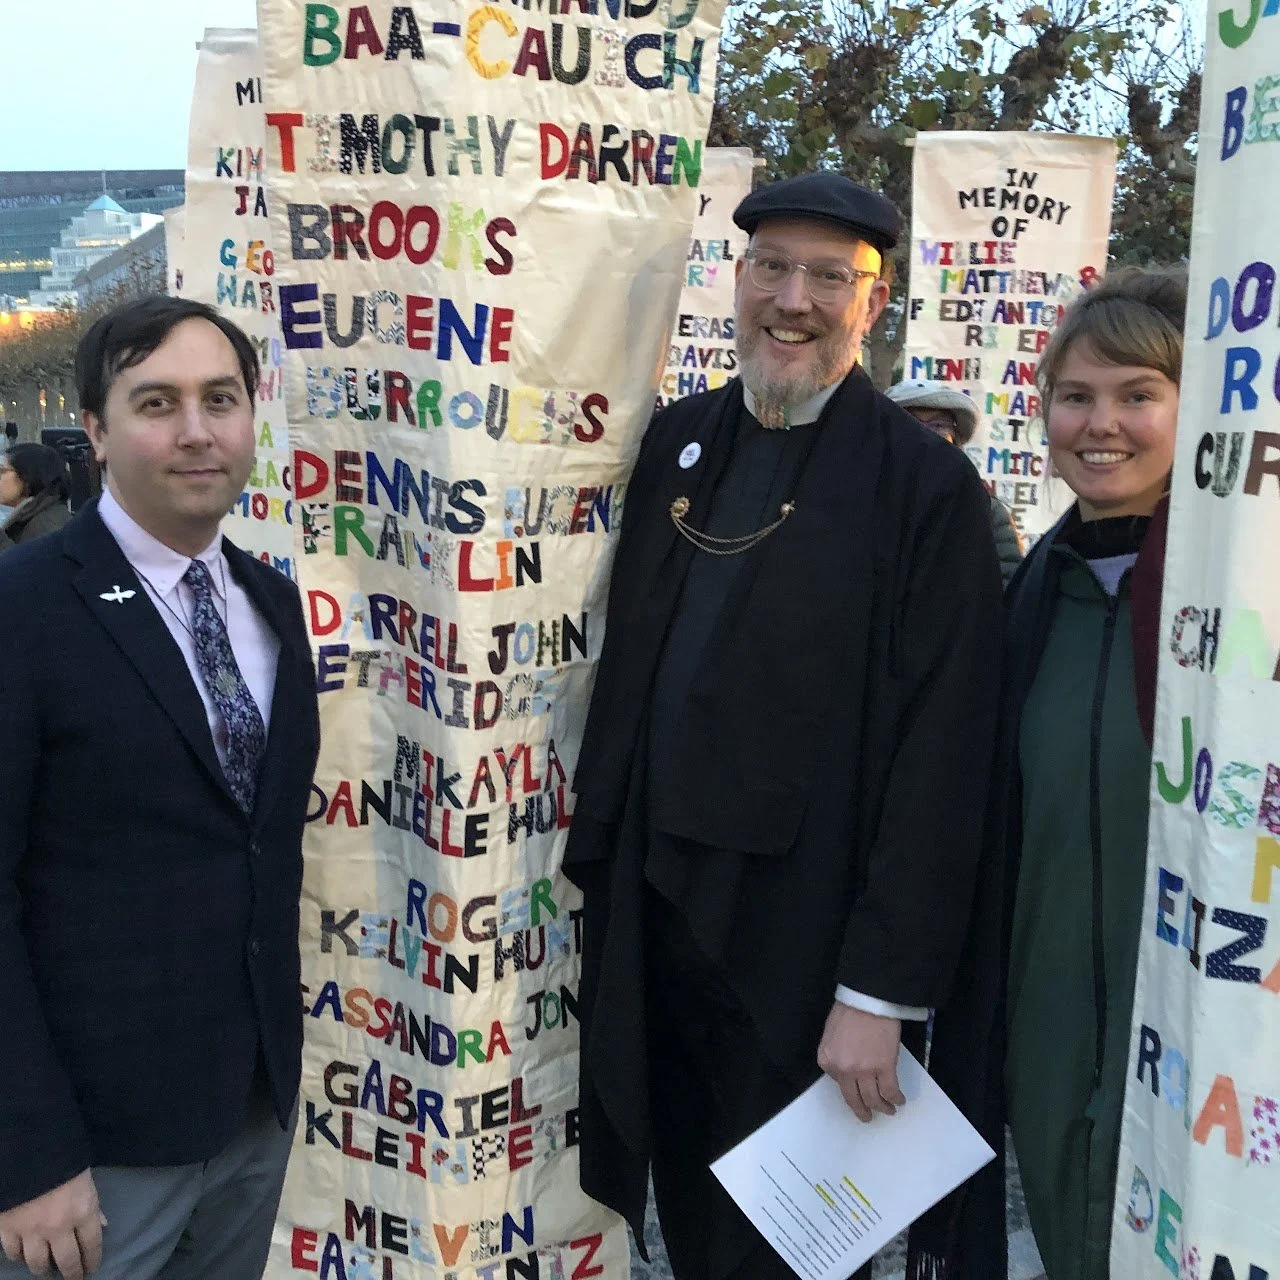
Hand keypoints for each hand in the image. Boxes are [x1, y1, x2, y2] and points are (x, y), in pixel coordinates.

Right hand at [0, 1170, 102, 1279]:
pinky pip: (13, 1253)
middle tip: (74, 1277)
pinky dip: (18, 1257)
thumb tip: (101, 1224)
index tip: (92, 1268)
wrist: (28, 1152)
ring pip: (38, 1263)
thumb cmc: (64, 1160)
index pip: (91, 1245)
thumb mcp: (86, 1179)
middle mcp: (58, 1227)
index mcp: (82, 1212)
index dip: (93, 1260)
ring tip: (48, 1268)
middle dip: (72, 1273)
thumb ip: (92, 1204)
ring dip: (44, 1268)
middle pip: (67, 1261)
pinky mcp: (8, 1230)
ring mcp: (31, 1231)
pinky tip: (23, 1256)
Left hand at [817, 1003, 905, 1123]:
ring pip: (873, 1099)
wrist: (868, 999)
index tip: (856, 1088)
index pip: (836, 1082)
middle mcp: (843, 1070)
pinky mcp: (885, 1067)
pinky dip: (895, 1099)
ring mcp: (864, 1071)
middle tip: (867, 1116)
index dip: (849, 1085)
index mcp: (827, 1060)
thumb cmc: (850, 1010)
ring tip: (888, 1110)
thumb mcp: (831, 1033)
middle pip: (853, 1098)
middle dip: (862, 1111)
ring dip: (882, 1108)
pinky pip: (890, 1091)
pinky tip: (899, 1100)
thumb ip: (835, 1053)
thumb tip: (846, 1067)